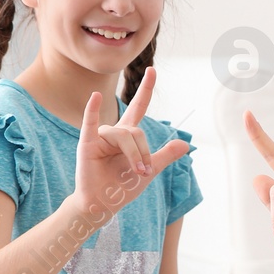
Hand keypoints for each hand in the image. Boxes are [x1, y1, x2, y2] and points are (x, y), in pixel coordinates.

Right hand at [71, 67, 189, 224]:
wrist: (104, 203)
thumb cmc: (123, 187)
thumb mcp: (150, 170)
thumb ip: (165, 155)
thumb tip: (185, 143)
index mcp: (129, 136)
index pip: (138, 106)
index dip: (146, 89)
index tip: (152, 71)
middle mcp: (115, 133)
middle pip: (136, 130)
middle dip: (144, 151)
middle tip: (144, 171)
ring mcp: (100, 137)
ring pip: (124, 135)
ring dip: (134, 155)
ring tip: (136, 173)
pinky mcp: (87, 144)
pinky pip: (90, 123)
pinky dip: (92, 110)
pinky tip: (95, 98)